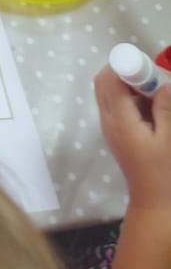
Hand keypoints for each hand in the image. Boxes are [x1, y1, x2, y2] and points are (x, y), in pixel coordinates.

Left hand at [94, 66, 170, 213]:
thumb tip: (164, 83)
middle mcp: (108, 120)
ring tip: (153, 89)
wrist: (154, 203)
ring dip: (126, 82)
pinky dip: (127, 95)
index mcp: (120, 120)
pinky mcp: (115, 132)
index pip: (111, 80)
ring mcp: (109, 126)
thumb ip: (166, 109)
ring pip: (107, 91)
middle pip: (104, 81)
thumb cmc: (164, 172)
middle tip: (151, 75)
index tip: (148, 66)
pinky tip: (150, 104)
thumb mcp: (170, 140)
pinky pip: (114, 103)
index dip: (126, 66)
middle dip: (124, 70)